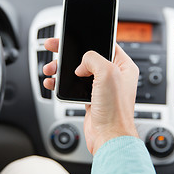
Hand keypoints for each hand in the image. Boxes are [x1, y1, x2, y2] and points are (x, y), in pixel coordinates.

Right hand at [43, 38, 138, 154]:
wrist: (109, 137)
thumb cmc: (115, 110)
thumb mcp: (107, 73)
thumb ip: (93, 58)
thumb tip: (81, 64)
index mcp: (123, 66)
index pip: (105, 44)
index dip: (88, 39)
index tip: (72, 36)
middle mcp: (113, 75)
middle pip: (86, 57)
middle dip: (68, 53)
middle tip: (53, 47)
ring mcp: (101, 87)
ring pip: (77, 71)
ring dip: (61, 69)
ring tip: (50, 69)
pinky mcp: (90, 98)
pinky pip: (73, 85)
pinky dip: (61, 83)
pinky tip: (52, 82)